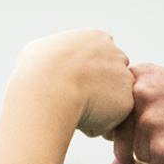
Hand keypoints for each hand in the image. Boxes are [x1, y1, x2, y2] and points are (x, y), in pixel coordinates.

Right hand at [17, 30, 133, 137]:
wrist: (49, 88)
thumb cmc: (37, 70)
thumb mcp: (39, 51)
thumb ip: (52, 54)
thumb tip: (46, 61)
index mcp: (97, 38)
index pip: (99, 57)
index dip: (86, 74)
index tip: (70, 83)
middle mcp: (117, 54)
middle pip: (110, 78)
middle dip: (97, 91)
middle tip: (72, 100)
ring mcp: (124, 78)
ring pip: (110, 100)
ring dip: (96, 109)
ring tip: (71, 110)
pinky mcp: (126, 102)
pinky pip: (111, 120)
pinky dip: (96, 125)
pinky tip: (78, 119)